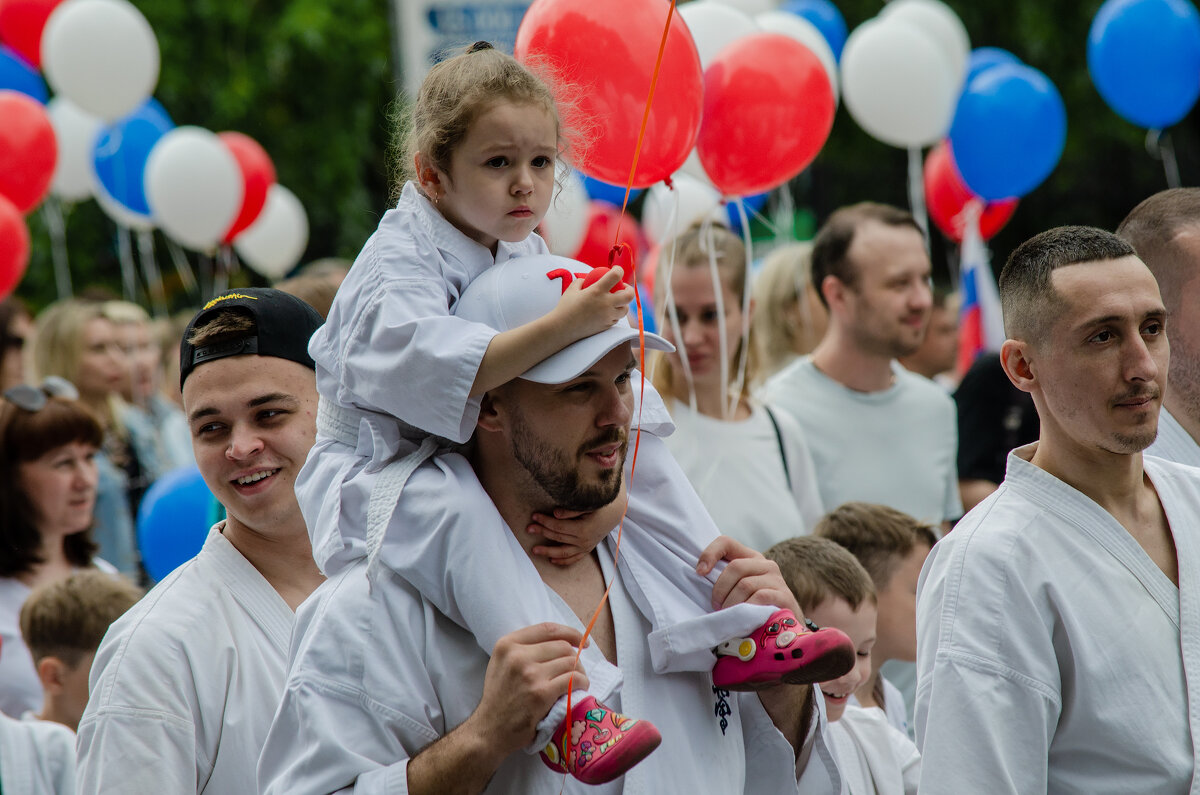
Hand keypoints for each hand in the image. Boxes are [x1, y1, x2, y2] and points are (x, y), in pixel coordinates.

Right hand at [466, 624, 590, 757]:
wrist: (490, 729)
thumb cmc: (499, 697)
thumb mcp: (501, 663)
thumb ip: (523, 648)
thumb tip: (559, 641)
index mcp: (507, 644)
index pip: (547, 629)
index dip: (570, 633)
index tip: (580, 641)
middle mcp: (517, 656)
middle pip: (562, 646)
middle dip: (575, 658)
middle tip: (576, 670)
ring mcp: (530, 674)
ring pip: (570, 662)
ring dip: (579, 672)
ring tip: (578, 681)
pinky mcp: (541, 693)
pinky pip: (572, 680)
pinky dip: (581, 683)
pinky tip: (579, 689)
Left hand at [528, 479, 627, 565]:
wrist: (615, 513)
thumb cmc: (600, 505)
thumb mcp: (588, 504)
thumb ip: (571, 510)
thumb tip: (555, 514)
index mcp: (583, 529)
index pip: (558, 526)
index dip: (545, 521)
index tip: (534, 516)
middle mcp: (583, 541)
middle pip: (558, 537)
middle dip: (542, 532)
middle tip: (528, 528)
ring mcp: (585, 547)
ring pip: (563, 552)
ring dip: (548, 551)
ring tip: (535, 550)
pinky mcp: (587, 549)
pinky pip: (574, 558)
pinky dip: (563, 561)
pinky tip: (552, 560)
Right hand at [550, 268, 633, 343]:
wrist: (562, 328)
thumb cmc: (565, 307)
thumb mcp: (572, 289)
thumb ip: (582, 281)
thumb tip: (589, 276)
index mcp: (597, 291)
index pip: (616, 275)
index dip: (619, 270)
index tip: (616, 270)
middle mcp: (606, 303)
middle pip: (629, 295)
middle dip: (629, 289)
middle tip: (623, 288)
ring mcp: (608, 316)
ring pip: (625, 309)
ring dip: (623, 303)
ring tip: (616, 301)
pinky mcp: (607, 325)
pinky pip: (616, 319)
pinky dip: (615, 314)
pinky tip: (608, 311)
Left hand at [697, 535, 801, 616]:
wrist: (785, 627)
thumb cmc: (753, 608)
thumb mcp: (738, 590)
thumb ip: (724, 580)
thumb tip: (698, 574)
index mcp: (750, 558)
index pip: (726, 542)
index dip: (709, 553)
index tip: (699, 572)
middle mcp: (766, 564)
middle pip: (735, 567)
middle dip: (720, 589)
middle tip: (716, 606)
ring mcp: (777, 579)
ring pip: (745, 584)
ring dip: (731, 603)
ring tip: (728, 615)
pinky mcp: (784, 595)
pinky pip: (759, 598)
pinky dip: (746, 608)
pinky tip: (743, 618)